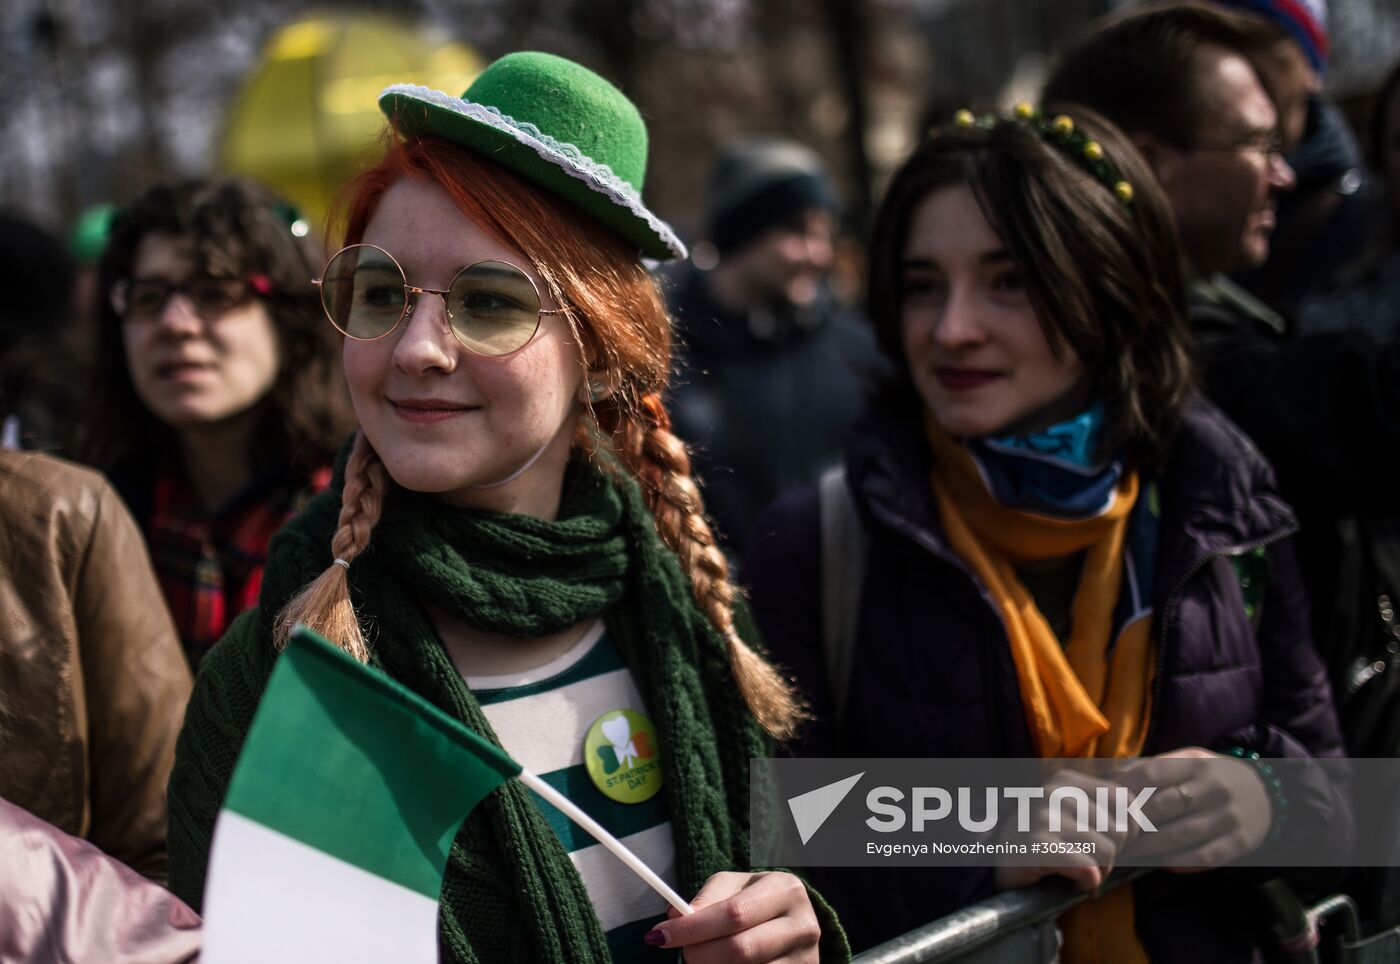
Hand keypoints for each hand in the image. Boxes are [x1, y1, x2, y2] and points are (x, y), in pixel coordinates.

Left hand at [644, 871, 820, 961]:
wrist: (791, 921)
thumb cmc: (754, 900)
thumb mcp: (733, 887)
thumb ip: (705, 898)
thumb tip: (674, 916)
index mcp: (784, 890)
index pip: (734, 913)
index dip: (693, 927)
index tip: (660, 935)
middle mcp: (802, 924)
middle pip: (739, 949)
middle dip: (700, 953)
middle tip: (682, 952)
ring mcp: (805, 958)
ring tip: (704, 957)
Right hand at [994, 768, 1135, 893]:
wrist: (997, 861)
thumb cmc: (1045, 841)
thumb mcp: (1074, 815)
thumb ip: (1106, 811)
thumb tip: (1146, 820)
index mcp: (1068, 780)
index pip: (1126, 801)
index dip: (1128, 829)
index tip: (1106, 842)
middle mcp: (1055, 792)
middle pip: (1120, 829)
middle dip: (1113, 855)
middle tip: (1089, 860)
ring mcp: (1044, 817)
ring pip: (1107, 852)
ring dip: (1099, 872)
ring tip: (1077, 870)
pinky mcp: (1037, 846)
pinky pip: (1087, 868)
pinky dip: (1086, 882)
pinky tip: (1071, 880)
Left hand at [1116, 747, 1271, 871]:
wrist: (1267, 795)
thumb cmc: (1212, 776)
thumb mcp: (1190, 760)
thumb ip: (1155, 766)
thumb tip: (1111, 778)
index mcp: (1197, 763)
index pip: (1151, 774)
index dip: (1123, 789)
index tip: (1105, 802)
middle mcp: (1214, 789)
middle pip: (1160, 807)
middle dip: (1130, 822)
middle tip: (1107, 833)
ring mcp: (1227, 818)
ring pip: (1177, 836)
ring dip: (1145, 847)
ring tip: (1124, 851)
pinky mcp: (1237, 844)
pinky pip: (1199, 858)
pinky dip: (1173, 862)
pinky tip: (1156, 862)